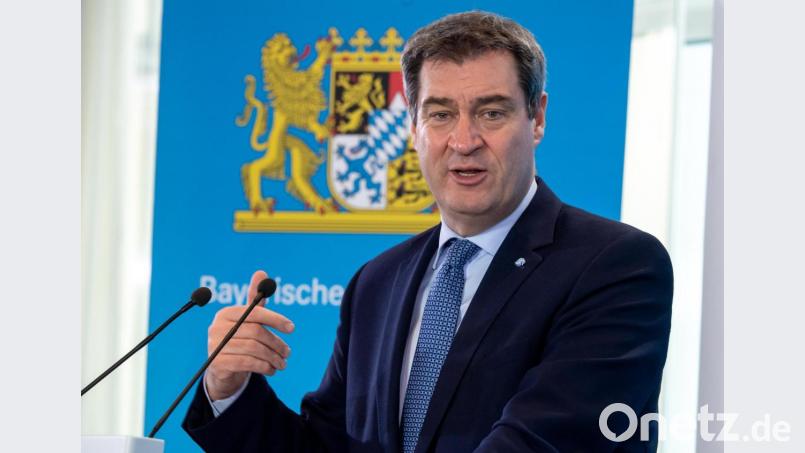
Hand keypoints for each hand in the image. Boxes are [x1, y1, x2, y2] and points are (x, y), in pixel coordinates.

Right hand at [204, 270, 294, 400]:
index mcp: (226, 313)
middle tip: (288, 352)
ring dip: (273, 357)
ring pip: (253, 349)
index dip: (275, 319)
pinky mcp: (217, 363)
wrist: (223, 368)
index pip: (254, 313)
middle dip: (276, 343)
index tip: (292, 328)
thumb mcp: (248, 319)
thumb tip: (261, 272)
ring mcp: (215, 346)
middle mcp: (217, 327)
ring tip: (283, 363)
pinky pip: (247, 363)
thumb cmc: (239, 337)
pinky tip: (272, 369)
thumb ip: (255, 299)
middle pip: (255, 332)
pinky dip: (264, 367)